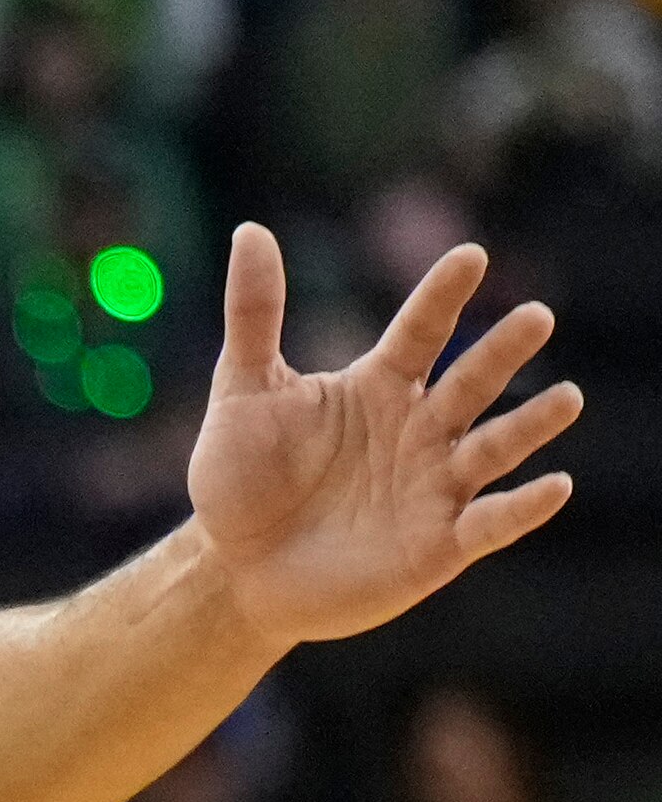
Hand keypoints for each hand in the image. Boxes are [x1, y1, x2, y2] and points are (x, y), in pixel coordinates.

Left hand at [190, 229, 581, 642]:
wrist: (234, 571)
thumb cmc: (241, 479)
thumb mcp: (242, 392)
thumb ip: (256, 315)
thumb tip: (250, 230)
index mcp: (379, 387)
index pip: (420, 331)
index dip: (442, 296)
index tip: (470, 257)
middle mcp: (419, 429)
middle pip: (469, 382)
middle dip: (501, 351)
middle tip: (535, 316)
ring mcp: (433, 485)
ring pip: (494, 447)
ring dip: (530, 425)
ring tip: (567, 398)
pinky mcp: (438, 545)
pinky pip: (490, 523)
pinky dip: (521, 507)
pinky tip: (554, 485)